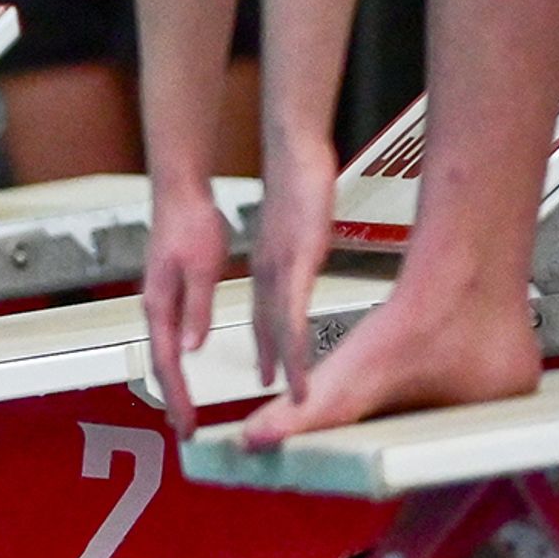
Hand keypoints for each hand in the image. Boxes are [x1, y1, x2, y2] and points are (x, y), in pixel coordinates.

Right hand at [138, 180, 234, 436]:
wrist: (180, 195)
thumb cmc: (192, 225)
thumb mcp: (203, 270)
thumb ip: (197, 310)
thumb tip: (192, 349)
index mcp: (161, 305)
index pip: (169, 364)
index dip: (179, 398)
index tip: (187, 427)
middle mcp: (155, 308)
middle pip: (161, 366)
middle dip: (172, 400)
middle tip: (185, 430)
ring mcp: (159, 303)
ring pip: (164, 354)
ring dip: (173, 384)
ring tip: (184, 408)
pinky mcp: (168, 296)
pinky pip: (169, 339)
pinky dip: (176, 363)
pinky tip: (186, 367)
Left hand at [245, 139, 341, 408]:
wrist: (293, 152)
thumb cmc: (296, 188)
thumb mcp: (294, 231)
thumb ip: (293, 259)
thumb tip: (295, 280)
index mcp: (268, 266)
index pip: (261, 316)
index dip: (263, 348)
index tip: (266, 374)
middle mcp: (267, 273)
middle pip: (262, 331)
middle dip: (266, 365)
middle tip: (265, 400)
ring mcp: (279, 271)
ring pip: (277, 333)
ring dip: (283, 371)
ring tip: (292, 405)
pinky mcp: (292, 265)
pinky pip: (291, 318)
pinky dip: (292, 351)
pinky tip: (297, 373)